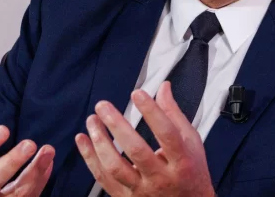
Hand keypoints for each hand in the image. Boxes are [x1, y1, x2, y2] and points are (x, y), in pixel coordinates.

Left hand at [75, 81, 214, 196]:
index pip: (167, 134)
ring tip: (92, 121)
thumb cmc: (190, 173)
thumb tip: (163, 88)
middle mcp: (161, 177)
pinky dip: (90, 158)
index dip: (152, 112)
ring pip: (115, 167)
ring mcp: (141, 190)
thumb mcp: (191, 143)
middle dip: (117, 125)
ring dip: (100, 142)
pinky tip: (83, 139)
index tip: (138, 93)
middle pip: (137, 150)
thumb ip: (174, 114)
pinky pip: (103, 178)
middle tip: (103, 106)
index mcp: (181, 161)